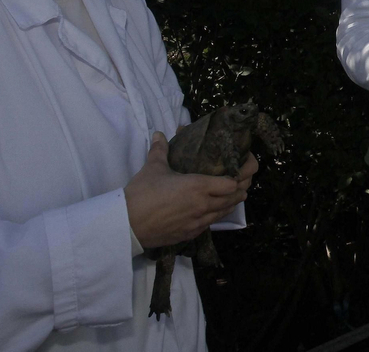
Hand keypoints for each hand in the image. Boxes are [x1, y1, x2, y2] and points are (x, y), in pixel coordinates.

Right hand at [125, 132, 252, 248]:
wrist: (127, 223)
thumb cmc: (143, 192)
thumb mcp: (153, 167)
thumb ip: (160, 149)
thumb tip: (159, 134)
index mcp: (199, 186)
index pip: (232, 183)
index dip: (239, 176)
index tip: (240, 169)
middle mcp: (203, 205)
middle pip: (234, 198)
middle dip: (240, 189)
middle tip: (241, 181)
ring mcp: (198, 222)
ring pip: (224, 213)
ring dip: (230, 203)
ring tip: (231, 195)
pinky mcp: (190, 234)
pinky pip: (210, 224)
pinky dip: (215, 216)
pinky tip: (211, 211)